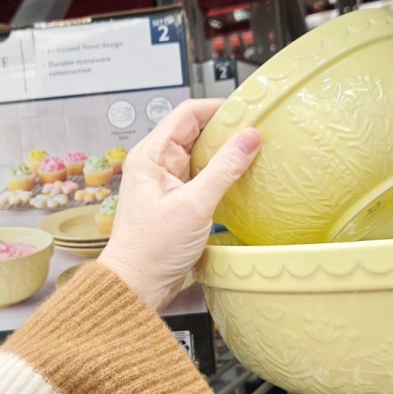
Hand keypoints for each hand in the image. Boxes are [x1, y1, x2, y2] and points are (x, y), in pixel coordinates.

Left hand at [97, 99, 260, 309]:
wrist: (137, 286)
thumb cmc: (150, 250)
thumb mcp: (194, 205)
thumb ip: (224, 169)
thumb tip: (249, 138)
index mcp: (150, 156)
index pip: (186, 114)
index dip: (217, 108)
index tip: (245, 110)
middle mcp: (156, 165)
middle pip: (195, 132)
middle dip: (225, 130)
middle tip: (255, 132)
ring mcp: (166, 184)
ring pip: (200, 156)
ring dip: (224, 154)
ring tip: (252, 153)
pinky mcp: (176, 202)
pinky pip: (201, 178)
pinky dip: (220, 175)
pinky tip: (239, 180)